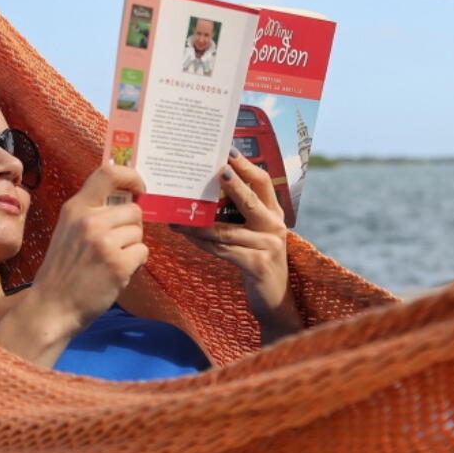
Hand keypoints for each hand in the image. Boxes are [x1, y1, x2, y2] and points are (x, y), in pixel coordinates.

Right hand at [25, 164, 148, 337]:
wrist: (52, 307)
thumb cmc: (63, 272)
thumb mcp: (67, 232)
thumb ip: (91, 215)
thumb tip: (126, 202)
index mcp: (75, 208)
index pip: (108, 173)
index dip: (131, 176)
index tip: (139, 188)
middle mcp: (89, 221)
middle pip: (134, 210)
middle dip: (133, 228)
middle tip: (118, 245)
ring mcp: (103, 242)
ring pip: (139, 233)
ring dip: (132, 247)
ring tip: (112, 261)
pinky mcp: (117, 264)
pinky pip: (143, 252)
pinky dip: (136, 264)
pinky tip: (118, 273)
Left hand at [172, 149, 302, 343]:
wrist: (275, 301)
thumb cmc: (258, 262)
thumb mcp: (255, 235)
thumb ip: (240, 216)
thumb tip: (207, 193)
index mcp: (275, 214)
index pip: (264, 182)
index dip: (247, 166)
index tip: (229, 151)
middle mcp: (275, 226)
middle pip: (251, 199)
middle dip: (232, 183)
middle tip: (215, 169)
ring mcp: (269, 246)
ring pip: (226, 229)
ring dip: (199, 222)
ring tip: (178, 214)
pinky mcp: (258, 264)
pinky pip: (223, 250)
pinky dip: (202, 242)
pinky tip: (187, 236)